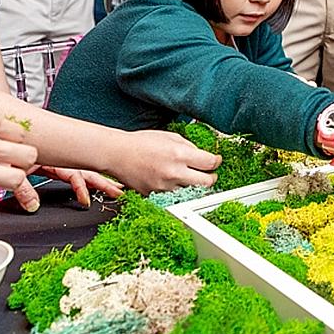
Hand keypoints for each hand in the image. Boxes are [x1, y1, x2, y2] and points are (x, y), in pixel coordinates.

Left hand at [10, 165, 124, 211]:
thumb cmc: (3, 144)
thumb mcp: (11, 167)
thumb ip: (22, 187)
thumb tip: (32, 206)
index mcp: (52, 158)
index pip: (75, 174)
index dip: (83, 187)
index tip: (87, 201)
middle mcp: (57, 158)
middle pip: (85, 170)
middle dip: (103, 180)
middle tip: (120, 191)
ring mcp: (54, 159)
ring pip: (80, 170)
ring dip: (96, 179)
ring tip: (113, 188)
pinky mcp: (47, 162)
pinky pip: (69, 171)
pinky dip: (80, 180)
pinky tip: (87, 188)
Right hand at [105, 129, 221, 191]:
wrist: (117, 154)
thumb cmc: (141, 143)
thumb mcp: (170, 137)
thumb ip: (189, 147)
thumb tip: (203, 155)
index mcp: (179, 154)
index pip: (210, 163)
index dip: (216, 162)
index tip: (216, 161)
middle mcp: (174, 173)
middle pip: (207, 183)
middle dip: (211, 177)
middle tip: (209, 173)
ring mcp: (164, 187)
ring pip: (191, 192)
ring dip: (195, 186)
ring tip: (190, 177)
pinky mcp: (156, 195)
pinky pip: (175, 196)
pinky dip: (179, 191)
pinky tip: (176, 182)